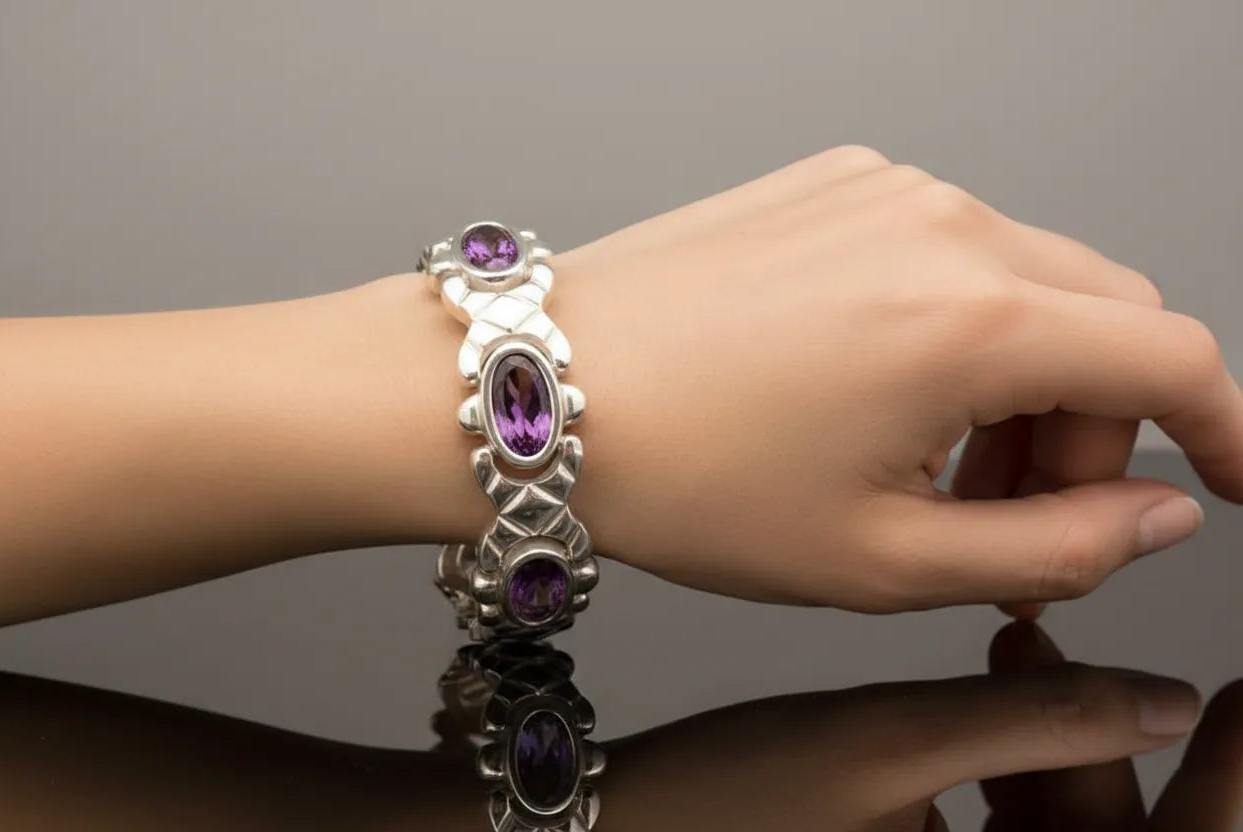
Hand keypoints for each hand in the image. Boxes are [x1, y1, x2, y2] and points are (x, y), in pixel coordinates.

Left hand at [551, 145, 1242, 611]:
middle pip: (1106, 320)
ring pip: (1027, 284)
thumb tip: (1152, 517)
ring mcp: (881, 190)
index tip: (1223, 480)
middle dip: (1094, 430)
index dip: (1222, 432)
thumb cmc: (676, 473)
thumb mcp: (883, 559)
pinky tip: (876, 395)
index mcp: (969, 320)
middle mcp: (940, 225)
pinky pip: (946, 249)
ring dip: (1019, 382)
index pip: (1171, 361)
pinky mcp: (830, 184)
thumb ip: (1054, 547)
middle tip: (1016, 519)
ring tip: (931, 469)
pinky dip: (952, 327)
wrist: (534, 392)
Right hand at [602, 624, 1242, 830]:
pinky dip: (1010, 756)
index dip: (1231, 780)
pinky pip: (1005, 824)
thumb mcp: (887, 746)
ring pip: (1055, 827)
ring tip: (1032, 647)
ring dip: (1059, 743)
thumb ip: (1035, 723)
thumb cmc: (722, 806)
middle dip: (1138, 754)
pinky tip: (990, 679)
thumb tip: (1160, 702)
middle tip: (1162, 668)